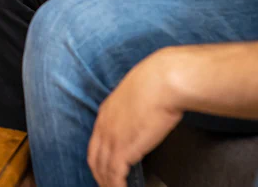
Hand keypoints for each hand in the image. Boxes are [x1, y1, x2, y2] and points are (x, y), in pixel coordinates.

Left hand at [87, 51, 182, 186]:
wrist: (163, 81)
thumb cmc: (157, 82)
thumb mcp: (138, 93)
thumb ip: (134, 107)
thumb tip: (143, 113)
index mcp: (107, 111)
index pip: (96, 141)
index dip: (99, 157)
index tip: (104, 166)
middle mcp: (104, 125)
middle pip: (94, 158)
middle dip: (99, 174)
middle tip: (107, 184)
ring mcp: (112, 138)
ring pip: (102, 169)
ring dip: (107, 183)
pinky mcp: (123, 149)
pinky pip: (114, 175)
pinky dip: (116, 186)